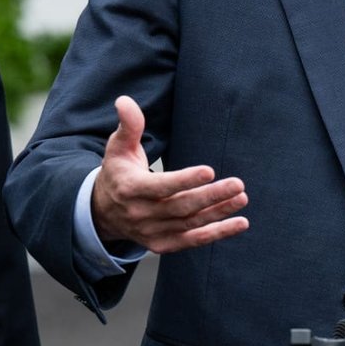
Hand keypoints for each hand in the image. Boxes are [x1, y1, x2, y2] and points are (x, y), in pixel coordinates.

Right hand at [90, 96, 249, 252]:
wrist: (103, 212)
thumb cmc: (118, 172)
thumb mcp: (118, 147)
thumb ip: (128, 125)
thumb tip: (125, 101)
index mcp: (130, 189)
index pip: (160, 187)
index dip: (185, 180)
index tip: (210, 171)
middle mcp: (141, 214)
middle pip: (181, 207)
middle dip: (211, 196)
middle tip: (237, 184)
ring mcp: (152, 232)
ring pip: (191, 224)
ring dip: (219, 213)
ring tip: (241, 198)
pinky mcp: (162, 244)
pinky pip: (192, 241)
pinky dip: (217, 234)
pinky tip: (240, 224)